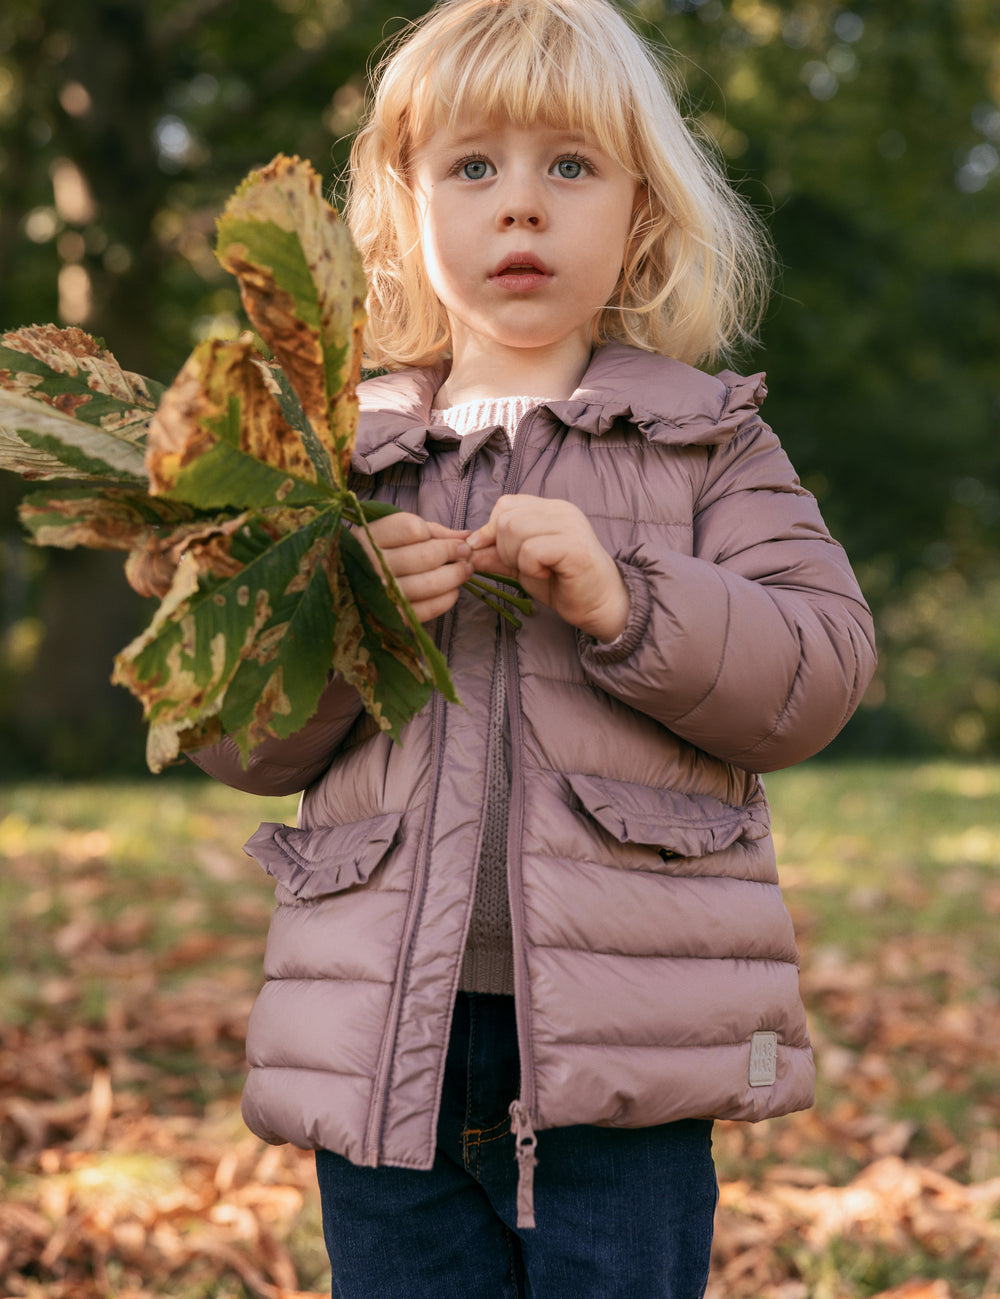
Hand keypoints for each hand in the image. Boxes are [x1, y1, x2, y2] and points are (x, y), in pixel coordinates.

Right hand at [359, 511, 472, 622]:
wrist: (339, 584)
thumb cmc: (374, 552)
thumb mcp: (392, 533)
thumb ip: (429, 531)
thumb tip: (465, 535)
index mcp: (368, 536)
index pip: (411, 528)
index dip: (440, 536)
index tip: (458, 540)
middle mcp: (370, 564)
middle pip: (424, 556)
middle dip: (453, 554)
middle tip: (466, 555)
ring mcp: (378, 592)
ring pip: (427, 584)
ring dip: (454, 577)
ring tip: (464, 571)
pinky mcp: (387, 616)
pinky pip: (423, 610)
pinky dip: (444, 601)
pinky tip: (451, 592)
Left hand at [468, 495, 628, 642]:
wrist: (600, 606)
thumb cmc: (563, 583)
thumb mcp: (522, 566)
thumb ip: (496, 554)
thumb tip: (466, 550)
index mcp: (549, 508)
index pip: (505, 504)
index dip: (491, 531)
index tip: (497, 555)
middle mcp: (561, 510)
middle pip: (505, 517)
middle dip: (503, 548)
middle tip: (526, 566)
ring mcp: (569, 525)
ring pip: (514, 530)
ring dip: (517, 559)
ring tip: (538, 570)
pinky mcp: (574, 546)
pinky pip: (530, 550)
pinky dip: (530, 568)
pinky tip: (549, 574)